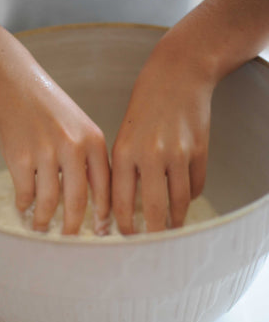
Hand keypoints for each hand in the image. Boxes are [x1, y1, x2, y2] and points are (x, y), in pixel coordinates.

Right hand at [0, 34, 109, 234]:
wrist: (10, 80)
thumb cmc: (46, 103)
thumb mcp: (78, 124)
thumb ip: (87, 156)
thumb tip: (89, 196)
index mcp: (94, 141)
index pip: (105, 188)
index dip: (103, 215)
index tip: (100, 231)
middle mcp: (74, 148)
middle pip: (78, 202)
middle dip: (74, 228)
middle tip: (70, 240)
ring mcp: (46, 153)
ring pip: (49, 203)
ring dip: (44, 222)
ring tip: (41, 229)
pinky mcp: (18, 158)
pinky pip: (25, 194)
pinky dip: (23, 206)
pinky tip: (23, 209)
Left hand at [112, 41, 212, 232]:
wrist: (177, 75)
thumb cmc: (144, 108)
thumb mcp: (123, 136)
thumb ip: (123, 170)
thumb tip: (126, 208)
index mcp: (124, 152)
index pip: (121, 202)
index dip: (124, 226)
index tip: (127, 237)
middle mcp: (150, 154)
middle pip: (153, 208)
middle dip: (152, 233)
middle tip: (152, 245)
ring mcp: (178, 152)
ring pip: (179, 201)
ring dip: (176, 220)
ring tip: (172, 229)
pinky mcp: (200, 150)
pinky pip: (196, 186)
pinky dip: (190, 196)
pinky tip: (184, 199)